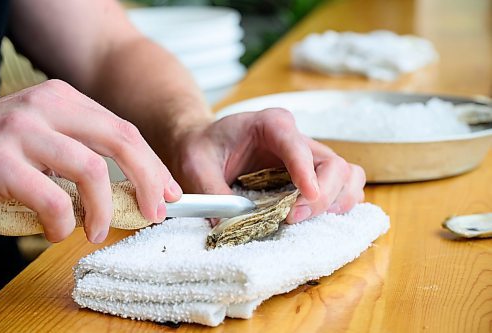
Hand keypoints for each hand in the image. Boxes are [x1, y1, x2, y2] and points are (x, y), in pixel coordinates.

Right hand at [0, 80, 181, 242]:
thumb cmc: (6, 151)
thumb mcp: (51, 138)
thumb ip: (89, 153)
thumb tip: (142, 189)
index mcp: (66, 99)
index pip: (125, 131)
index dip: (153, 166)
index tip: (170, 193)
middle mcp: (47, 106)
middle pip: (121, 141)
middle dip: (148, 181)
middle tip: (154, 213)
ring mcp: (21, 130)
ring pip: (91, 170)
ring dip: (104, 209)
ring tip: (96, 231)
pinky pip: (50, 199)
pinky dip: (61, 223)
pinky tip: (55, 231)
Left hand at [171, 108, 364, 222]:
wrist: (208, 144)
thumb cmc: (204, 148)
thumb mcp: (196, 165)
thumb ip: (212, 191)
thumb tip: (228, 225)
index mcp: (271, 124)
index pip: (297, 145)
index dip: (305, 172)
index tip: (303, 199)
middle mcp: (297, 138)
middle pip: (334, 165)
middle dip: (322, 196)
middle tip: (292, 218)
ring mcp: (309, 156)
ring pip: (347, 175)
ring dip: (336, 201)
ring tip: (306, 218)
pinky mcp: (313, 173)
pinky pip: (343, 187)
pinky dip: (338, 205)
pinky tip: (314, 217)